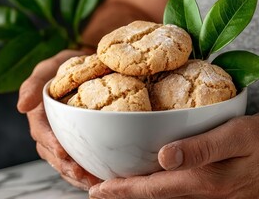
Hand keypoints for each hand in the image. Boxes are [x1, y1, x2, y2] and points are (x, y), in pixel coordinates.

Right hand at [17, 49, 101, 190]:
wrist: (93, 66)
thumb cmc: (69, 64)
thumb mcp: (50, 66)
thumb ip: (33, 84)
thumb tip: (21, 107)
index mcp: (38, 112)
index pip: (40, 131)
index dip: (49, 142)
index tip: (61, 151)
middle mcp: (47, 129)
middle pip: (51, 153)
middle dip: (65, 166)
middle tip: (82, 174)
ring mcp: (61, 138)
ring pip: (63, 163)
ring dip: (75, 175)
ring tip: (93, 182)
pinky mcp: (75, 144)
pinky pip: (77, 163)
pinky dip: (85, 173)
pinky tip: (99, 179)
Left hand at [89, 114, 258, 197]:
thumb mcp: (237, 136)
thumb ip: (202, 148)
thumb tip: (164, 156)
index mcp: (202, 181)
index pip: (150, 189)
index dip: (120, 190)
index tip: (95, 191)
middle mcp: (200, 193)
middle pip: (150, 196)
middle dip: (119, 193)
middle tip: (92, 187)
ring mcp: (205, 195)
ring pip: (159, 196)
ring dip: (133, 192)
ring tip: (108, 185)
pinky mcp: (209, 190)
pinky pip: (172, 192)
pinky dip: (150, 187)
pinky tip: (142, 178)